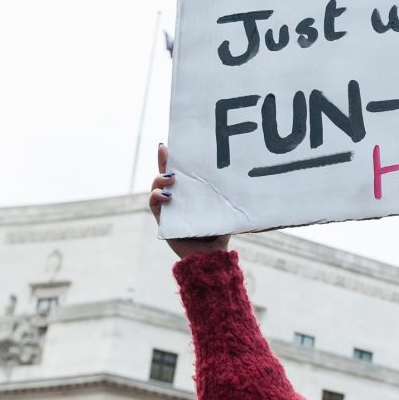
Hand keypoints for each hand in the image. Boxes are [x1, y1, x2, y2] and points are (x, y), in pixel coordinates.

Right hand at [149, 144, 229, 258]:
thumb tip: (244, 181)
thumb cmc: (220, 232)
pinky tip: (168, 196)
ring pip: (156, 188)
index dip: (174, 158)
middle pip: (165, 175)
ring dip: (159, 180)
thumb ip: (228, 196)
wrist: (211, 255)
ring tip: (171, 178)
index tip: (171, 143)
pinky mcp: (163, 220)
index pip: (182, 172)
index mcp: (191, 193)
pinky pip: (154, 205)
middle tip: (164, 149)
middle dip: (162, 160)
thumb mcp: (225, 209)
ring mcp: (169, 208)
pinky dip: (157, 197)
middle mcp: (178, 198)